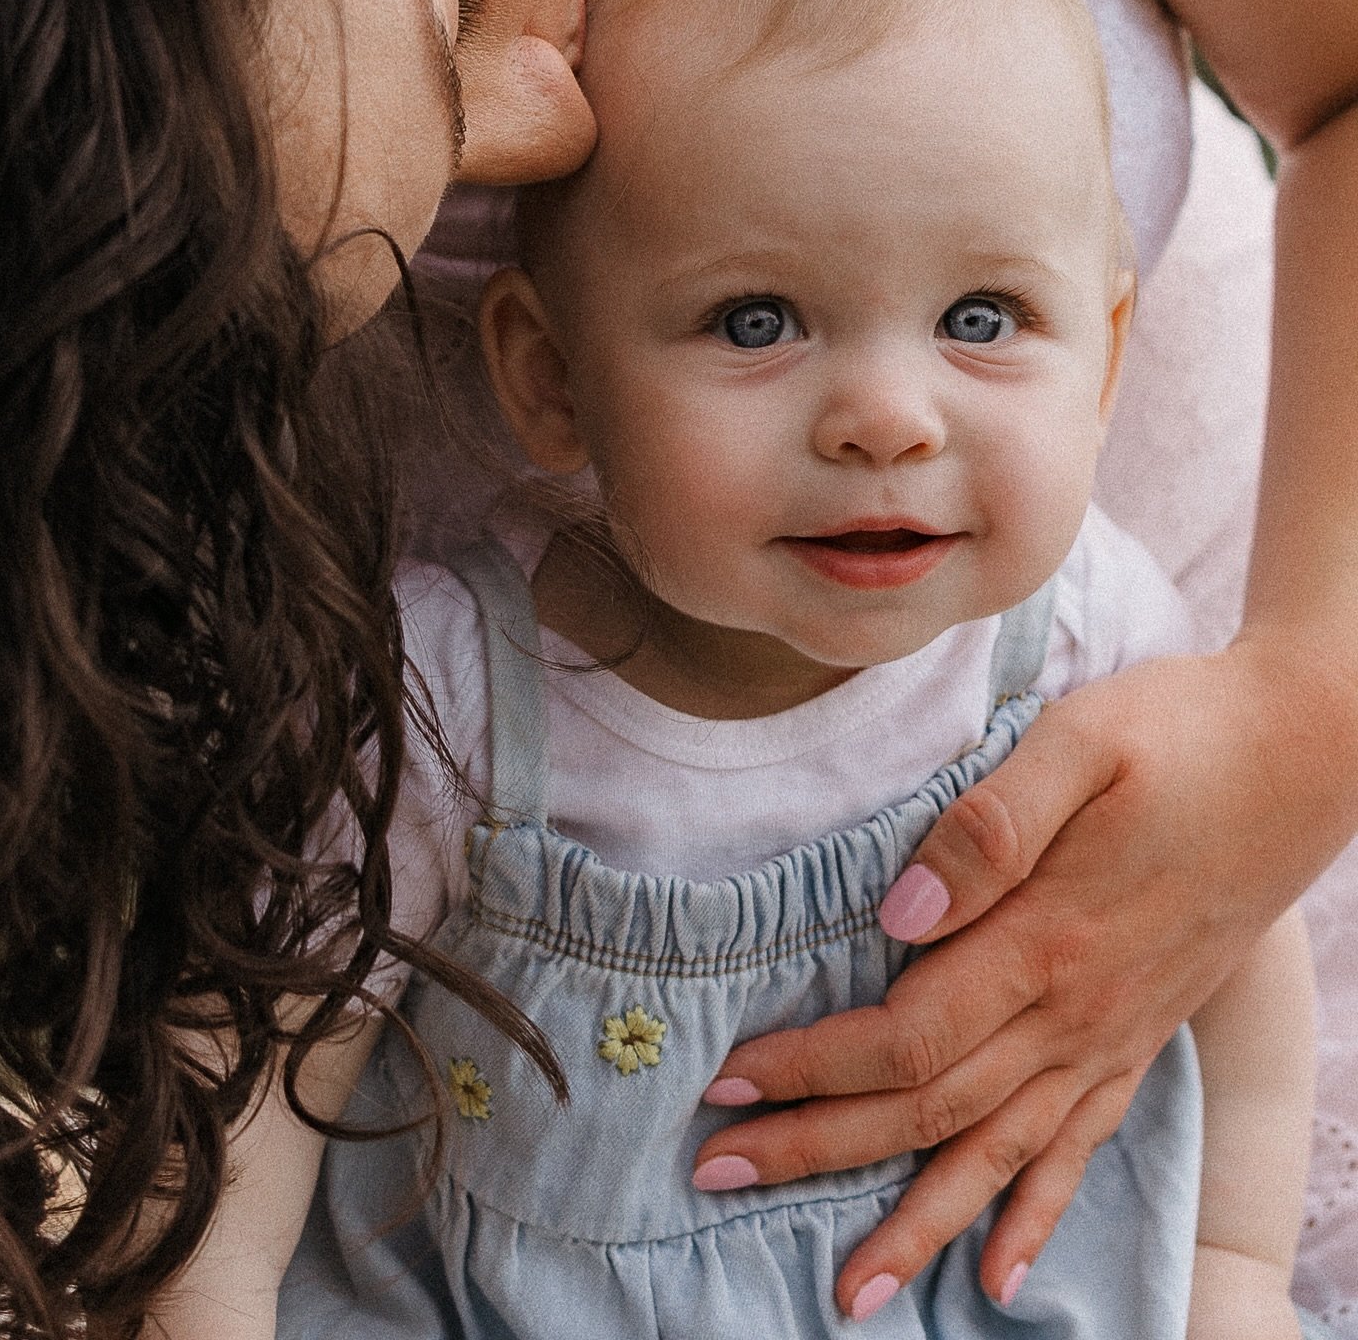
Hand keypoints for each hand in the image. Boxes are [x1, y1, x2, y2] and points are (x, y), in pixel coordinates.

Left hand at [690, 636, 1354, 1316]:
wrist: (1303, 755)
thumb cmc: (1181, 733)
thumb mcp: (1081, 742)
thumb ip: (988, 828)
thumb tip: (897, 918)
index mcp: (1049, 939)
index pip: (906, 1035)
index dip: (812, 1065)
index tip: (730, 1080)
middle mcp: (1078, 1011)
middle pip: (930, 1109)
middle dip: (819, 1148)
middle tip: (717, 1174)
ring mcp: (1114, 1034)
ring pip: (999, 1155)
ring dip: (918, 1222)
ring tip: (849, 1292)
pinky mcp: (1141, 1035)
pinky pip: (1081, 1149)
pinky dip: (1035, 1214)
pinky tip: (1001, 1277)